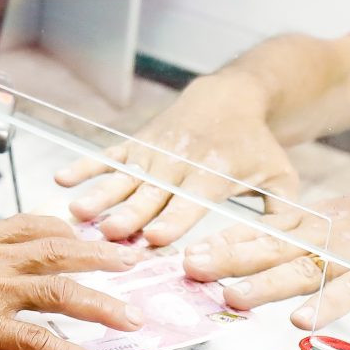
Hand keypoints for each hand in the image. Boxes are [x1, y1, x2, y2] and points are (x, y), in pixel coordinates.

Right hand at [53, 71, 301, 245]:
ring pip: (124, 177)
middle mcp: (180, 163)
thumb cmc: (256, 146)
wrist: (230, 97)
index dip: (173, 220)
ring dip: (99, 194)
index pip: (191, 202)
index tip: (154, 239)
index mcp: (213, 175)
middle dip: (129, 213)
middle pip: (151, 193)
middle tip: (107, 233)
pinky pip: (109, 155)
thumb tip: (287, 252)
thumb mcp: (280, 177)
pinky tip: (62, 178)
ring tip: (76, 211)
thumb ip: (283, 215)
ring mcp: (155, 152)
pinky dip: (85, 165)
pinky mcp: (138, 143)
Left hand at [182, 178, 349, 329]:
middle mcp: (328, 235)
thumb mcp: (344, 222)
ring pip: (304, 270)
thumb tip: (260, 255)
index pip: (262, 231)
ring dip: (266, 284)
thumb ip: (306, 239)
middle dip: (228, 258)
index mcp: (316, 223)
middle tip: (189, 268)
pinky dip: (327, 306)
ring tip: (231, 296)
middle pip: (272, 247)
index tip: (185, 252)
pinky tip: (303, 320)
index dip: (224, 242)